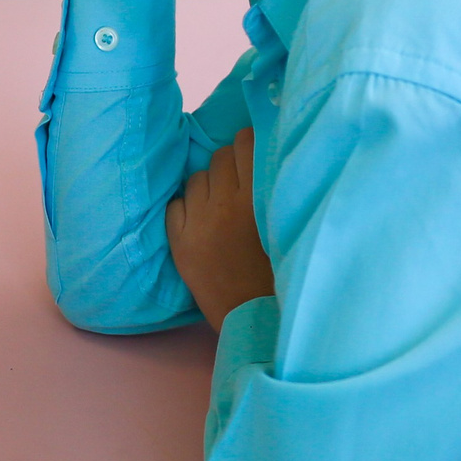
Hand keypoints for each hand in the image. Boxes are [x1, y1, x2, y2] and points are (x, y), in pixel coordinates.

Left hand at [166, 128, 273, 327]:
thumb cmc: (280, 271)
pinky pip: (176, 204)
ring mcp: (197, 223)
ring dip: (209, 184)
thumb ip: (274, 191)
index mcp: (255, 200)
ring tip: (220, 204)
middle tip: (240, 181)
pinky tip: (200, 220)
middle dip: (231, 163)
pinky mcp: (179, 241)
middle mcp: (223, 205)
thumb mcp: (285, 224)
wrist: (254, 316)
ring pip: (196, 178)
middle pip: (220, 157)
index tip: (254, 151)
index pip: (245, 144)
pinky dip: (186, 207)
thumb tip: (269, 155)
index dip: (250, 143)